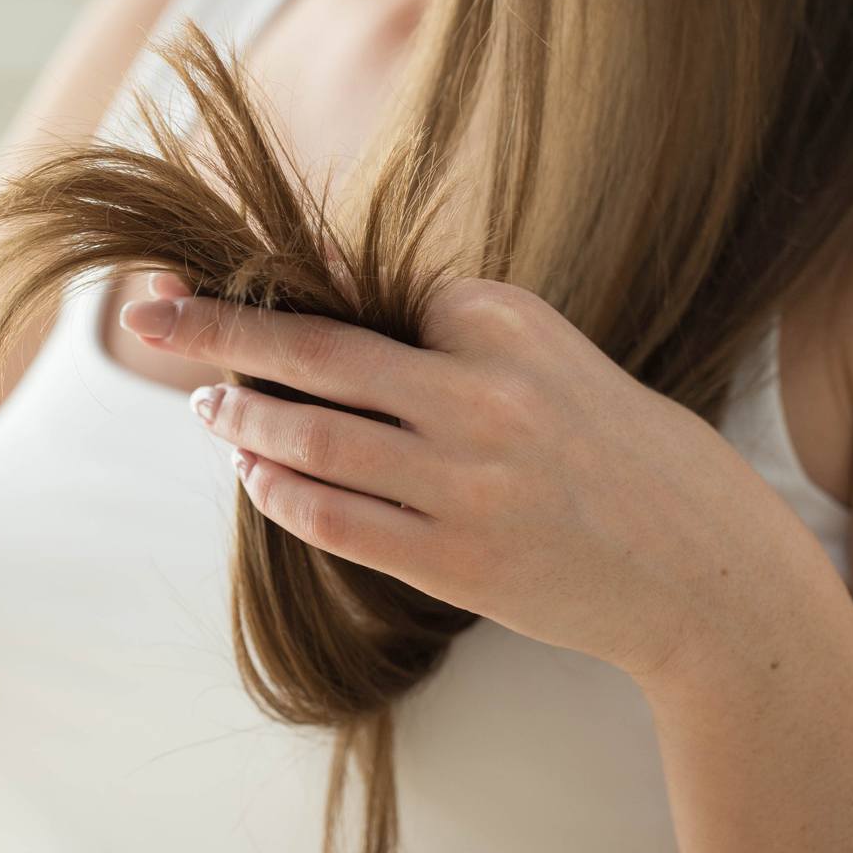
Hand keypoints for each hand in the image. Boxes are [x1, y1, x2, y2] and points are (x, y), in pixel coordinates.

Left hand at [119, 272, 814, 683]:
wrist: (706, 569)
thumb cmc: (615, 451)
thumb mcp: (548, 358)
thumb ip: (455, 332)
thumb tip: (334, 315)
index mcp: (506, 322)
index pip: (369, 297)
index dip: (289, 296)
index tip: (225, 283)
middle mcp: (482, 393)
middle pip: (315, 349)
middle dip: (217, 328)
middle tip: (146, 313)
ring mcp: (468, 481)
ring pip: (312, 438)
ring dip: (241, 417)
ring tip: (202, 404)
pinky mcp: (458, 560)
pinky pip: (336, 520)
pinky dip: (278, 493)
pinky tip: (249, 473)